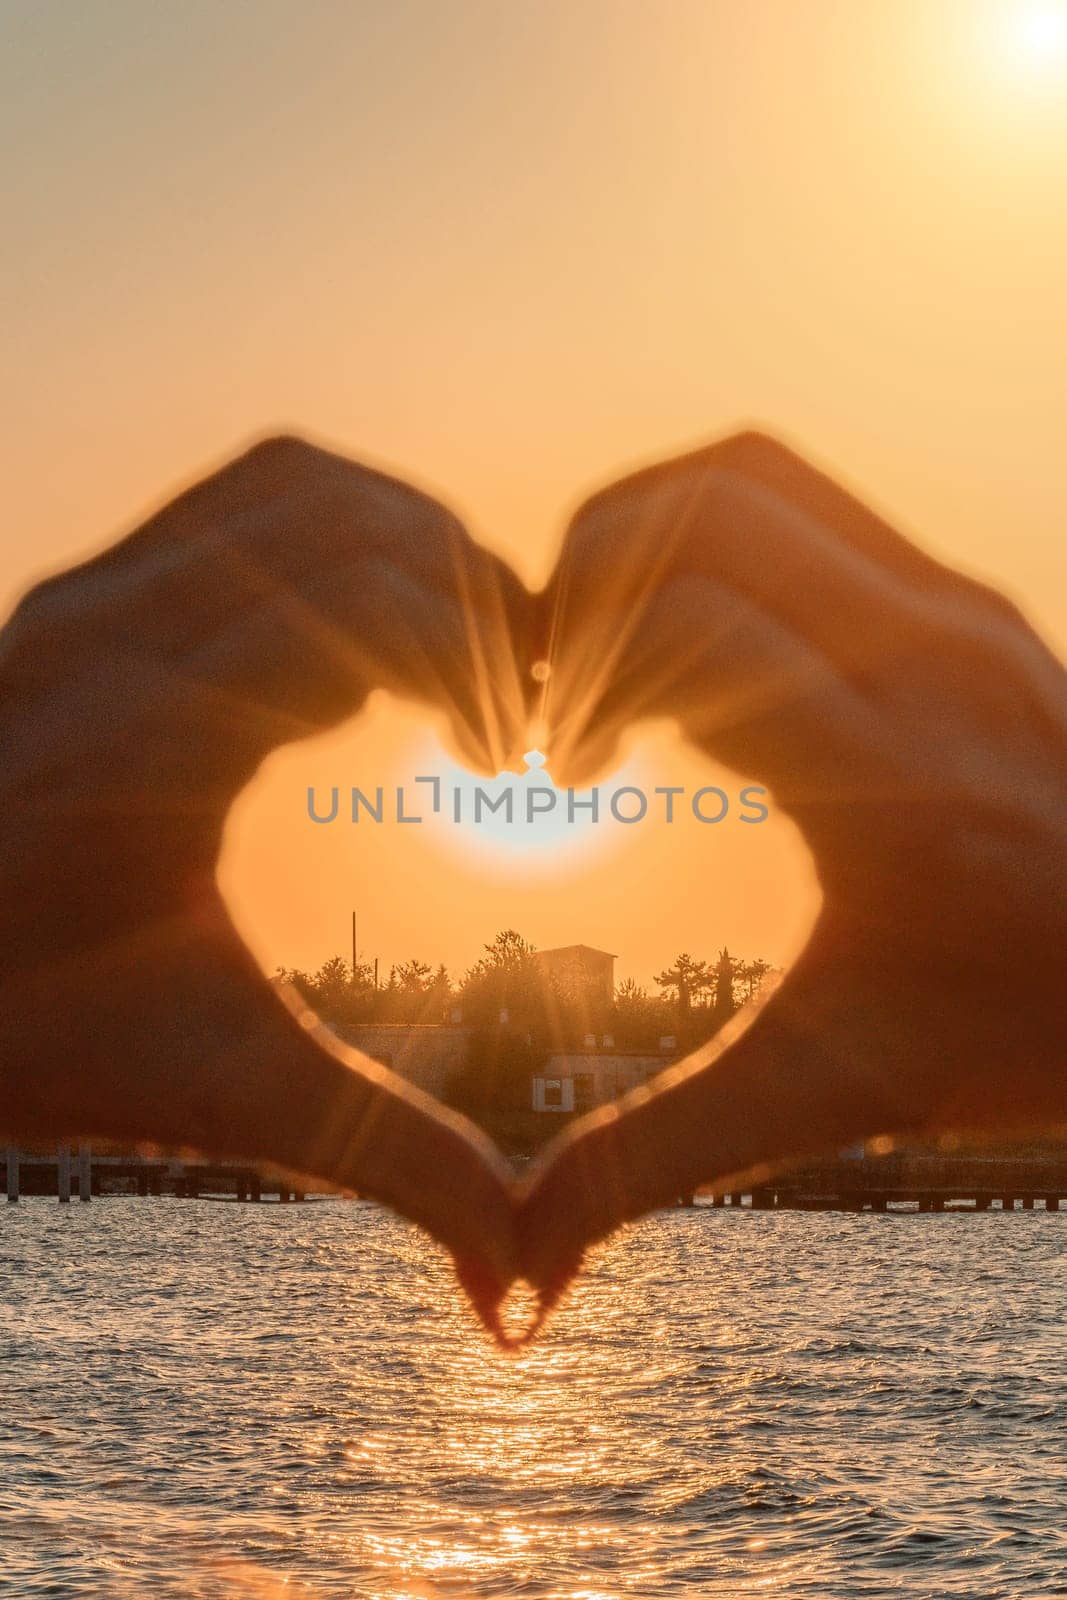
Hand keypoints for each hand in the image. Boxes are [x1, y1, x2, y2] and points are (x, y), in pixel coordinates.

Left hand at [0, 435, 531, 1322]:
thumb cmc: (47, 1035)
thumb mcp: (234, 1090)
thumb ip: (393, 1168)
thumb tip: (521, 1301)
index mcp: (150, 747)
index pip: (360, 606)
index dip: (483, 657)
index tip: (525, 751)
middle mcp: (108, 634)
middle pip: (350, 523)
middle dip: (471, 596)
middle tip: (517, 708)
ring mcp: (90, 593)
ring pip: (303, 487)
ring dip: (414, 547)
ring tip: (465, 656)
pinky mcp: (92, 584)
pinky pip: (251, 496)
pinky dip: (346, 528)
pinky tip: (382, 627)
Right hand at [519, 431, 1066, 1302]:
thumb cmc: (1014, 1037)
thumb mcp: (819, 1093)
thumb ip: (649, 1165)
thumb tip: (511, 1294)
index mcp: (891, 781)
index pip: (692, 626)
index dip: (571, 676)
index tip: (547, 767)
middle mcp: (934, 658)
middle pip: (700, 512)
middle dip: (577, 584)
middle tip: (552, 699)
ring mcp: (956, 607)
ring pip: (745, 473)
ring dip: (633, 534)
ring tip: (601, 651)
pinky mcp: (959, 592)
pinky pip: (794, 497)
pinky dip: (698, 531)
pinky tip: (679, 640)